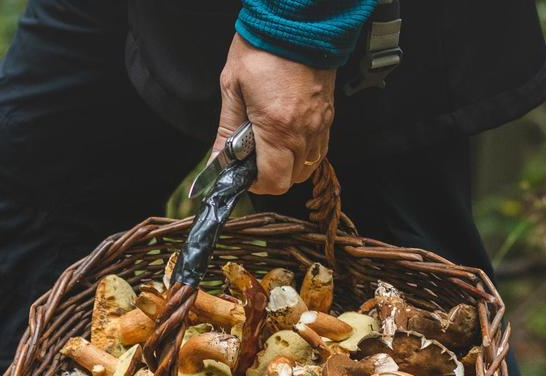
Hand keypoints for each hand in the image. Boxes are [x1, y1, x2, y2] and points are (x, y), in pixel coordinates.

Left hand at [214, 34, 335, 194]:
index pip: (273, 182)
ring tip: (270, 145)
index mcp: (277, 128)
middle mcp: (304, 131)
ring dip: (288, 165)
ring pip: (308, 166)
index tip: (242, 172)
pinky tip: (288, 136)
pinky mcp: (329, 114)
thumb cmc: (264, 46)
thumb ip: (226, 130)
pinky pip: (319, 148)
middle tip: (252, 157)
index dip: (255, 185)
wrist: (297, 19)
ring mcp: (320, 124)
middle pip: (291, 179)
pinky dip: (303, 152)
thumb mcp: (232, 87)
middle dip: (270, 176)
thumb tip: (217, 160)